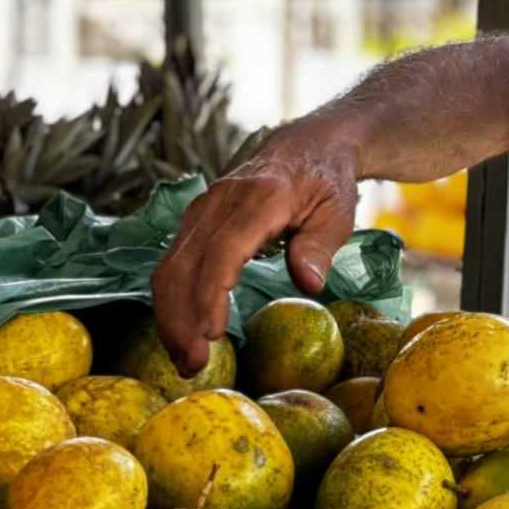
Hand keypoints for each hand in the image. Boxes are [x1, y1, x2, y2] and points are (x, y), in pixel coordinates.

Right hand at [152, 119, 364, 370]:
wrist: (307, 144)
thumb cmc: (326, 180)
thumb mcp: (338, 211)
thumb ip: (320, 245)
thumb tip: (308, 283)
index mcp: (260, 197)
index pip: (224, 249)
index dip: (211, 292)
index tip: (211, 333)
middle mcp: (221, 201)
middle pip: (185, 264)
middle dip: (181, 318)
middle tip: (193, 365)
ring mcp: (203, 210)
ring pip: (170, 267)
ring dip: (170, 316)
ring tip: (185, 361)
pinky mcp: (196, 221)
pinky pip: (173, 264)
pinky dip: (172, 302)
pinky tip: (182, 334)